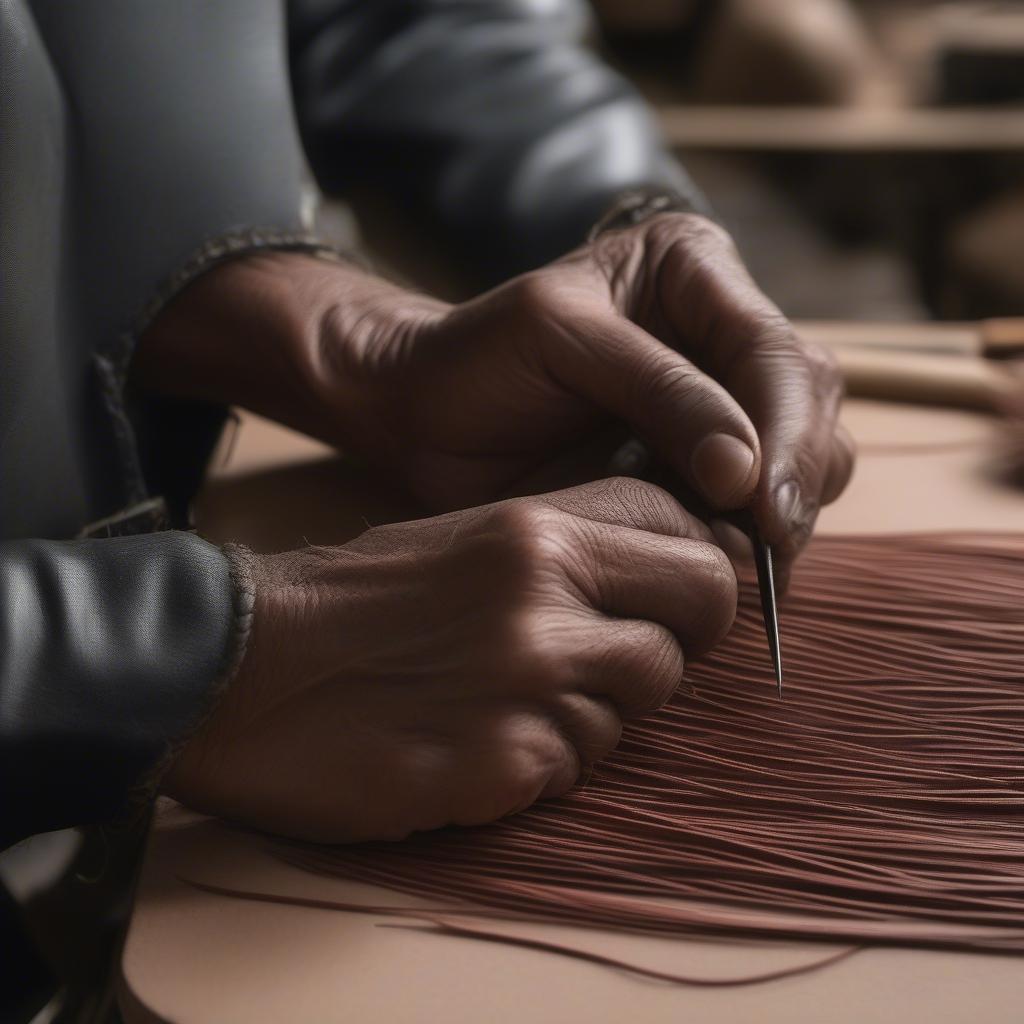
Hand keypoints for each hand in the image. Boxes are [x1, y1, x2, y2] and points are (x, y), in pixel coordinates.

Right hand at [163, 479, 735, 842]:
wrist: (240, 667)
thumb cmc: (353, 603)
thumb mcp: (464, 539)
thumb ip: (570, 548)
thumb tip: (664, 576)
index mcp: (537, 527)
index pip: (689, 531)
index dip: (695, 568)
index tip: (673, 596)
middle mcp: (547, 593)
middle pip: (699, 612)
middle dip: (671, 641)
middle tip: (613, 659)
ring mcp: (531, 680)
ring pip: (644, 701)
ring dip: (597, 711)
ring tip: (513, 703)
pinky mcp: (505, 762)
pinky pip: (580, 767)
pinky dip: (546, 762)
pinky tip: (478, 743)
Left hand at [316, 214, 852, 573]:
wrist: (424, 413)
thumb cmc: (475, 359)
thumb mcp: (555, 337)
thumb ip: (659, 389)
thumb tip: (745, 471)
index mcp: (692, 269)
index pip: (773, 350)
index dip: (782, 431)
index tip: (760, 503)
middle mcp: (719, 328)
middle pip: (810, 401)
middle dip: (797, 475)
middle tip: (767, 545)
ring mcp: (717, 399)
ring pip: (808, 451)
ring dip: (788, 509)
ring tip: (746, 557)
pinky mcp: (697, 462)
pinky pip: (758, 500)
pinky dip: (754, 535)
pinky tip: (724, 560)